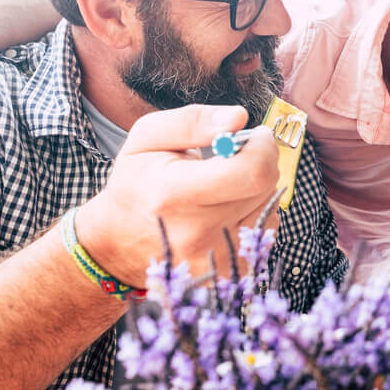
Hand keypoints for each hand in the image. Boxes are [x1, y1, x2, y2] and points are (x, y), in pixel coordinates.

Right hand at [77, 105, 281, 286]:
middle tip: (237, 154)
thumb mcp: (148, 137)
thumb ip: (193, 121)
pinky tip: (227, 207)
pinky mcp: (231, 271)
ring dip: (256, 186)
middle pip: (265, 185)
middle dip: (260, 160)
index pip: (251, 171)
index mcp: (173, 194)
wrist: (120, 242)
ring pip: (269, 204)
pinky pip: (266, 228)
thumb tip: (239, 118)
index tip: (252, 135)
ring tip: (224, 184)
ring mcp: (215, 257)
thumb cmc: (136, 182)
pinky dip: (254, 210)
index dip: (261, 146)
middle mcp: (196, 233)